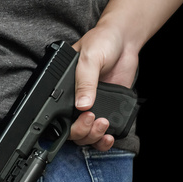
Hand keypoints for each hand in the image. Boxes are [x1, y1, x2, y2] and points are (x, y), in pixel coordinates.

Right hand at [68, 25, 138, 150]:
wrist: (125, 40)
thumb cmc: (102, 42)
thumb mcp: (89, 57)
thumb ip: (85, 81)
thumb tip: (82, 104)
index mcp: (64, 89)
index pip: (57, 116)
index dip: (67, 125)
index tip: (82, 117)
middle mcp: (75, 101)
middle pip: (72, 131)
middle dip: (82, 131)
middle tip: (93, 118)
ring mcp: (93, 108)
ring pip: (86, 136)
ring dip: (93, 138)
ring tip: (103, 124)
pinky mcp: (108, 110)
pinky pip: (102, 134)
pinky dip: (104, 141)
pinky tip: (109, 135)